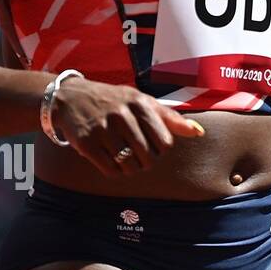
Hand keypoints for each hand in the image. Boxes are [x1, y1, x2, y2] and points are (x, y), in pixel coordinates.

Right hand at [48, 77, 205, 177]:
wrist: (71, 97)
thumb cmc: (115, 101)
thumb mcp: (143, 102)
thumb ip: (171, 118)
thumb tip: (199, 132)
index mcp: (141, 103)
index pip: (164, 142)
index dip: (161, 150)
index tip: (153, 146)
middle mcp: (122, 114)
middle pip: (147, 154)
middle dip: (147, 162)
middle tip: (141, 158)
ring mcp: (103, 128)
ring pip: (128, 164)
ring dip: (131, 168)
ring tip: (127, 161)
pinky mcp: (86, 142)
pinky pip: (109, 168)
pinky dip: (115, 172)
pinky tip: (113, 163)